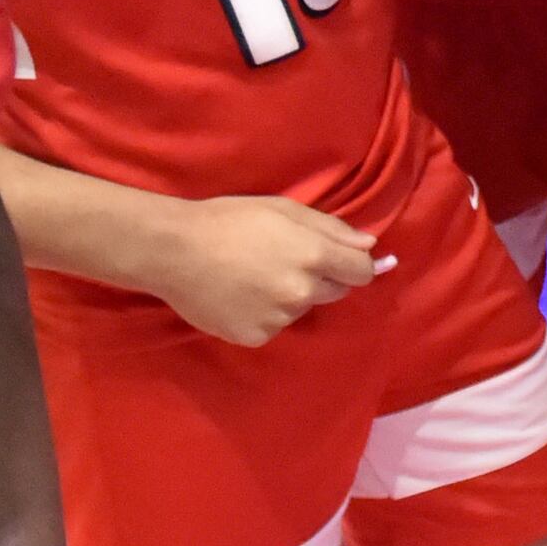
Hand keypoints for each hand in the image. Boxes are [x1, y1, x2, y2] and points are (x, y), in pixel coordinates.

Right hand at [148, 194, 379, 345]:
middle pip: (334, 292)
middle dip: (321, 278)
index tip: (340, 260)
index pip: (361, 273)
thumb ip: (332, 229)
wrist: (176, 251)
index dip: (353, 265)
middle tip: (285, 260)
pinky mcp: (256, 337)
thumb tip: (370, 247)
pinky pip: (274, 325)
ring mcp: (279, 318)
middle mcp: (302, 292)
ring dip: (290, 296)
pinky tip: (240, 295)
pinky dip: (264, 313)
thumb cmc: (230, 220)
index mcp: (314, 255)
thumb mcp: (284, 209)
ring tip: (254, 275)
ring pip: (301, 308)